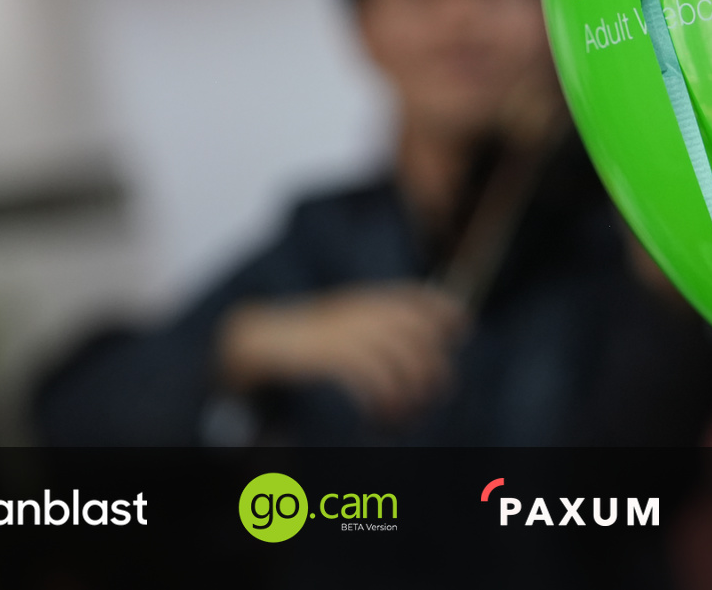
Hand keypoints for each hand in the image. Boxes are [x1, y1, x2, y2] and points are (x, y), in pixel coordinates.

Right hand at [218, 283, 465, 420]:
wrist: (249, 340)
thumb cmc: (297, 341)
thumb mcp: (336, 322)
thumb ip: (370, 325)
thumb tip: (419, 343)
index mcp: (358, 300)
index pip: (410, 296)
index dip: (441, 307)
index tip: (462, 324)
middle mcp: (355, 311)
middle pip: (414, 333)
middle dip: (433, 362)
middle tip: (438, 388)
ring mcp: (343, 331)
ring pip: (398, 359)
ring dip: (410, 390)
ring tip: (406, 412)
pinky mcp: (329, 356)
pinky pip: (371, 378)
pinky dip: (383, 401)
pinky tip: (381, 416)